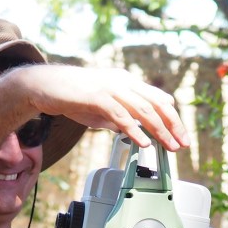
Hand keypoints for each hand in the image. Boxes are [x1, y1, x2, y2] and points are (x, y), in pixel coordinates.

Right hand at [22, 64, 189, 151]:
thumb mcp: (104, 109)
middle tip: (182, 144)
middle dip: (173, 125)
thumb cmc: (73, 97)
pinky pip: (121, 115)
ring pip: (144, 108)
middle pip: (157, 103)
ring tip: (168, 145)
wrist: (45, 86)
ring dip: (159, 130)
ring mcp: (111, 87)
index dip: (173, 118)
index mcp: (127, 83)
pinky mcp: (97, 96)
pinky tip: (143, 142)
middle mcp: (123, 82)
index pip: (159, 99)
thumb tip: (133, 131)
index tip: (181, 137)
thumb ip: (120, 117)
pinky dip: (134, 129)